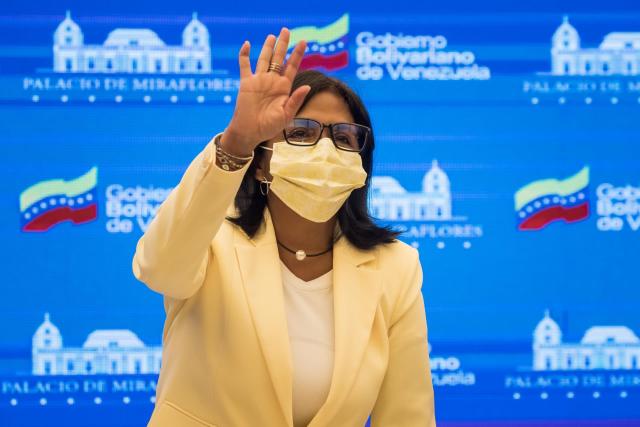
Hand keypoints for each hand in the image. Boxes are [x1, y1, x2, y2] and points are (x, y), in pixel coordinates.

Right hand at [221, 27, 309, 156]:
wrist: (250, 132)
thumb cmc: (269, 127)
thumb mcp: (286, 115)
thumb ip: (295, 101)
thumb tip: (307, 86)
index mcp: (284, 88)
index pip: (292, 66)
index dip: (297, 54)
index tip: (304, 41)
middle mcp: (272, 81)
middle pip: (278, 58)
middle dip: (283, 44)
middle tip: (286, 30)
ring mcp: (259, 81)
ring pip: (263, 59)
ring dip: (267, 47)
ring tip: (272, 35)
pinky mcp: (246, 83)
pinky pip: (244, 66)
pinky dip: (244, 55)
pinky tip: (247, 44)